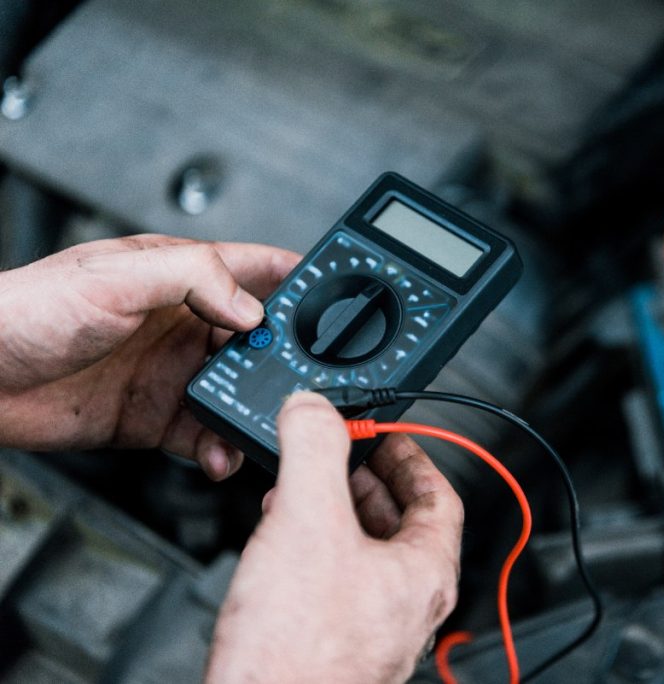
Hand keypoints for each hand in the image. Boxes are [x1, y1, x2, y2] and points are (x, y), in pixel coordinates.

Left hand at [0, 234, 299, 478]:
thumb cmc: (26, 311)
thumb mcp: (115, 277)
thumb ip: (194, 278)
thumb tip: (253, 309)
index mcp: (181, 276)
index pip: (257, 268)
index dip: (299, 278)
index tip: (337, 294)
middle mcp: (184, 323)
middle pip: (260, 339)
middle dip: (287, 359)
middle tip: (302, 381)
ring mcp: (172, 372)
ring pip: (239, 392)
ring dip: (255, 410)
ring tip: (260, 424)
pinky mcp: (154, 417)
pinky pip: (204, 435)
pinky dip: (220, 448)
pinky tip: (218, 453)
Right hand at [207, 392, 463, 682]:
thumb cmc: (297, 650)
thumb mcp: (308, 522)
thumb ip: (315, 451)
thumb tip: (313, 409)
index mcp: (425, 573)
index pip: (440, 497)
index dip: (413, 456)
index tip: (387, 435)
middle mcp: (408, 606)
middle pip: (401, 524)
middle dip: (364, 482)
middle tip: (337, 457)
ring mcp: (374, 630)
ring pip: (365, 553)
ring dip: (335, 514)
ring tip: (298, 492)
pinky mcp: (335, 646)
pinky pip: (336, 584)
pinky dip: (314, 550)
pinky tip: (278, 545)